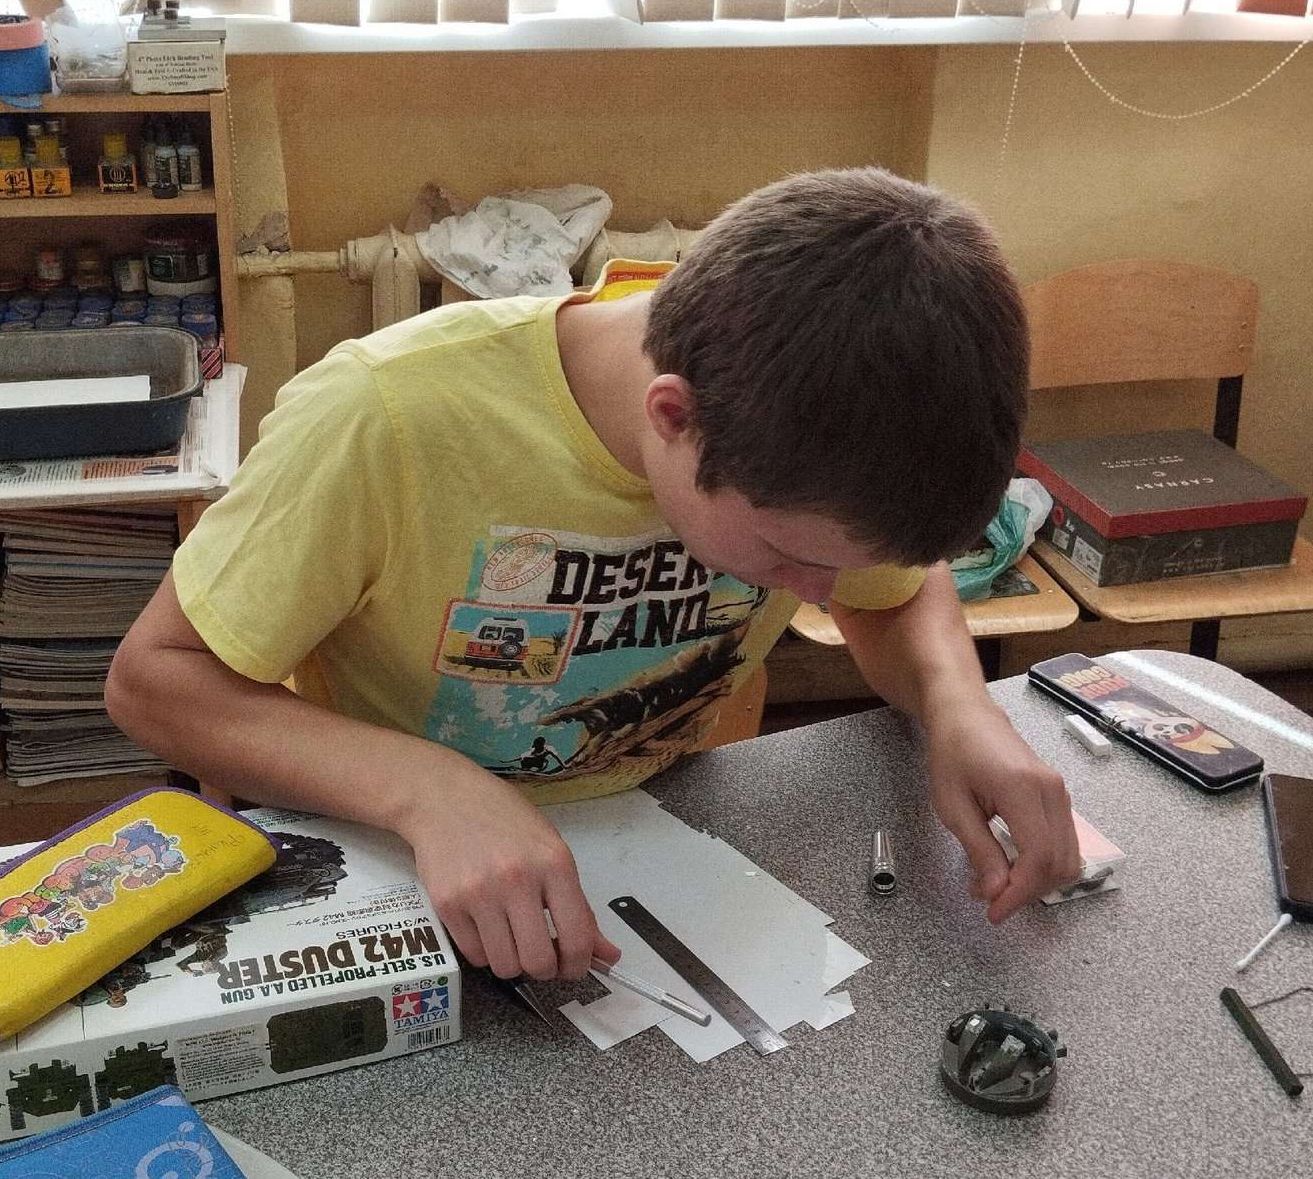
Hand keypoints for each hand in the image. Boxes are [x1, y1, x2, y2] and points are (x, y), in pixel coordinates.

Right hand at [394, 763, 619, 980]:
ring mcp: (479, 894)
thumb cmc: (505, 821)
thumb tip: (608, 955)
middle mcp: (517, 880)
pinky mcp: (447, 905)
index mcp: (555, 864)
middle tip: (542, 957)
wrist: (445, 798)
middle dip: (546, 970)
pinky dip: (486, 953)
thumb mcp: (552, 851)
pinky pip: (474, 956)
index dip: (579, 965)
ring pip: (505, 966)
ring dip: (514, 963)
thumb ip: (579, 906)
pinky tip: (488, 929)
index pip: (577, 938)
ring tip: (513, 940)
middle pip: (538, 962)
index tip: (574, 966)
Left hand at [924, 697, 1080, 923]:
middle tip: (991, 903)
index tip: (994, 913)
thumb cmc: (952, 753)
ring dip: (1038, 882)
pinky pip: (1064, 843)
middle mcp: (1052, 791)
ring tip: (998, 887)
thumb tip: (996, 892)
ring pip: (1069, 857)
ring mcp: (1060, 792)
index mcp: (1023, 789)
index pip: (1038, 857)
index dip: (1019, 893)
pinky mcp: (1058, 797)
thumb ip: (978, 849)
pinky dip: (1043, 865)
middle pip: (1060, 863)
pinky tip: (1013, 869)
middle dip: (1028, 892)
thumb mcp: (952, 804)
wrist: (967, 715)